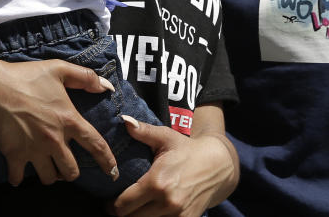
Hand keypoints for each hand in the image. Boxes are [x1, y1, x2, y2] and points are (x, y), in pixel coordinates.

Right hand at [0, 57, 118, 185]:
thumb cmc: (27, 76)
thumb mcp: (59, 69)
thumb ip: (85, 78)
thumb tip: (106, 87)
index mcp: (68, 119)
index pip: (95, 144)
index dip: (107, 161)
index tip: (112, 172)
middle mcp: (54, 139)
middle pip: (71, 171)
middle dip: (71, 170)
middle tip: (65, 163)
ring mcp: (33, 150)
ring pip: (49, 178)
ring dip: (50, 175)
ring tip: (47, 165)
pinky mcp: (13, 155)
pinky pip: (20, 178)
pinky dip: (20, 177)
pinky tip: (20, 170)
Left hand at [108, 118, 235, 216]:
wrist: (218, 165)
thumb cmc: (187, 149)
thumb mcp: (166, 137)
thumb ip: (144, 131)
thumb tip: (124, 120)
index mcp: (157, 181)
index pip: (123, 205)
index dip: (112, 204)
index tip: (110, 200)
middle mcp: (167, 202)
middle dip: (123, 213)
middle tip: (119, 206)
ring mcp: (178, 215)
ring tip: (134, 208)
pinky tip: (150, 211)